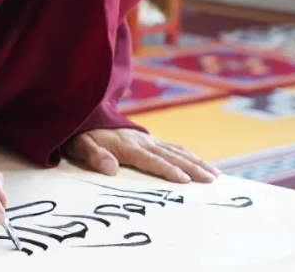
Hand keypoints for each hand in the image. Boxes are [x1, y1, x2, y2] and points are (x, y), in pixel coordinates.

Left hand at [65, 128, 219, 183]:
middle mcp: (140, 140)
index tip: (184, 181)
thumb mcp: (80, 145)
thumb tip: (111, 169)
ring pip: (176, 150)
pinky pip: (172, 146)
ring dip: (196, 162)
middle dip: (192, 168)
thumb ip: (94, 156)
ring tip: (215, 175)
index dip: (167, 170)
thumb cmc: (79, 135)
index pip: (150, 160)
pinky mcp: (148, 139)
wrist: (83, 113)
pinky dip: (188, 155)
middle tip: (211, 180)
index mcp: (126, 145)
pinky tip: (199, 162)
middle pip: (170, 155)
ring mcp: (146, 138)